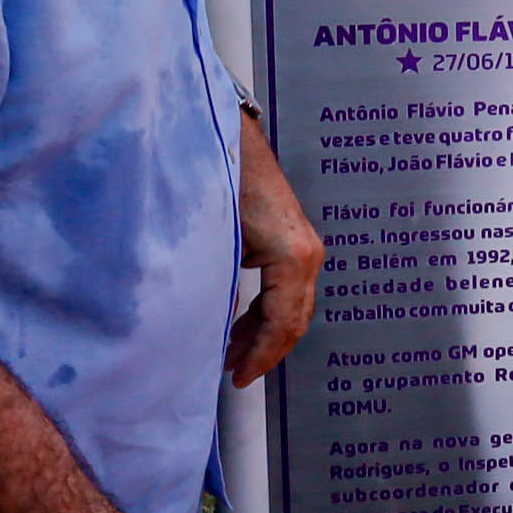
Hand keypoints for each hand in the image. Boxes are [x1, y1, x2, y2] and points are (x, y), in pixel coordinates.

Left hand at [228, 117, 321, 386]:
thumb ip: (218, 287)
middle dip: (264, 353)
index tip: (237, 379)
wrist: (223, 133)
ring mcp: (305, 247)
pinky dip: (266, 313)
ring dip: (264, 335)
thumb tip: (204, 331)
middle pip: (294, 321)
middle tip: (234, 375)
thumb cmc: (216, 178)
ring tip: (233, 355)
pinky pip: (286, 290)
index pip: (283, 325)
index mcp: (293, 257)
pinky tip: (241, 323)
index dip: (260, 357)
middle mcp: (308, 254)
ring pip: (293, 308)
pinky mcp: (294, 241)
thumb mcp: (214, 239)